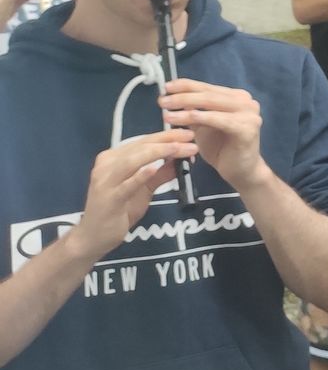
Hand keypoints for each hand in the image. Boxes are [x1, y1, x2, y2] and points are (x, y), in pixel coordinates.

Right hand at [71, 131, 197, 262]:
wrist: (94, 236)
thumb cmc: (120, 210)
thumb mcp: (145, 189)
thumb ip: (161, 173)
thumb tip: (183, 158)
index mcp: (113, 158)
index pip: (143, 141)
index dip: (166, 135)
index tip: (188, 133)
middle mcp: (106, 165)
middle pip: (140, 147)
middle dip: (167, 140)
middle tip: (190, 137)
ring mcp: (105, 182)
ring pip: (132, 161)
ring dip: (159, 152)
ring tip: (179, 148)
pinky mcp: (108, 199)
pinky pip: (126, 185)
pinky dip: (139, 176)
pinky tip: (153, 169)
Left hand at [159, 79, 266, 188]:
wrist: (241, 172)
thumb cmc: (222, 149)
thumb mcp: (203, 127)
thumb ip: (193, 112)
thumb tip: (173, 98)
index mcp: (236, 98)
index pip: (208, 87)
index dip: (186, 85)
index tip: (166, 87)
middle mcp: (246, 102)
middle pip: (209, 94)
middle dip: (183, 96)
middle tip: (162, 100)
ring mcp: (249, 114)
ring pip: (212, 104)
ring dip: (186, 106)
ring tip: (166, 112)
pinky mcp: (248, 128)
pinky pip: (219, 120)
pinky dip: (200, 118)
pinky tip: (182, 119)